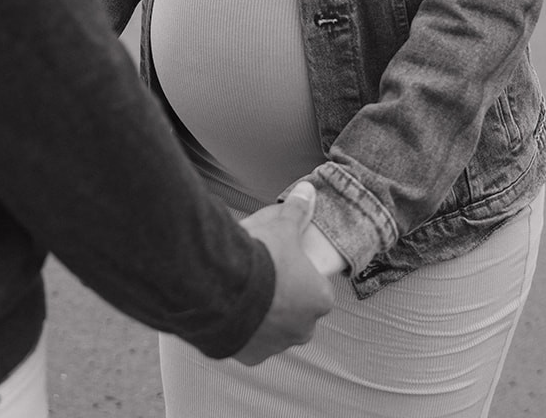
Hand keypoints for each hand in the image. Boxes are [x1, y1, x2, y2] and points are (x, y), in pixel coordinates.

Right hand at [233, 182, 336, 364]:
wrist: (225, 289)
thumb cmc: (262, 258)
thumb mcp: (282, 228)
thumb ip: (297, 210)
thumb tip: (308, 189)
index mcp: (320, 299)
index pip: (317, 289)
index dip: (301, 276)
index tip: (283, 265)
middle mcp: (304, 328)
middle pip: (298, 313)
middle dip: (284, 300)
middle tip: (263, 278)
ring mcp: (278, 345)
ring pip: (275, 330)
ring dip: (264, 316)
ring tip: (242, 291)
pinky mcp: (252, 356)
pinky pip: (251, 343)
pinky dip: (243, 331)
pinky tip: (230, 310)